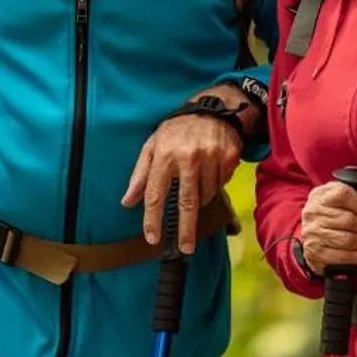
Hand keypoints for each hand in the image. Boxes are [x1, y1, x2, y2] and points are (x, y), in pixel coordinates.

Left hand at [123, 112, 242, 253]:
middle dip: (185, 229)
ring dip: (201, 198)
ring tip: (197, 184)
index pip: (156, 194)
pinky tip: (210, 171)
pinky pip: (222, 183)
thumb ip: (140, 176)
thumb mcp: (152, 147)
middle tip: (186, 248)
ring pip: (206, 194)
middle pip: (186, 202)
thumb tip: (127, 202)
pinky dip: (215, 184)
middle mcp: (188, 157)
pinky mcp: (229, 157)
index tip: (153, 238)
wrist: (211, 108)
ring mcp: (211, 157)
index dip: (153, 219)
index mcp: (164, 156)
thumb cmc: (176, 131)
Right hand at [299, 177, 356, 272]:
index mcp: (320, 194)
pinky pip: (342, 256)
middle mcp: (312, 211)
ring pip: (346, 239)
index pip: (342, 194)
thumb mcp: (347, 202)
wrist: (315, 239)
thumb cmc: (335, 217)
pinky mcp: (314, 252)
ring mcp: (311, 232)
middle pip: (346, 218)